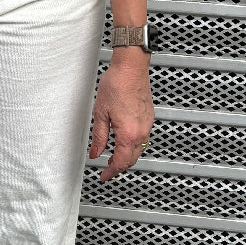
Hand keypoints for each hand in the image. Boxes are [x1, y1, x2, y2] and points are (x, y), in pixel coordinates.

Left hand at [88, 57, 153, 182]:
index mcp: (128, 134)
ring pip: (139, 149)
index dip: (111, 172)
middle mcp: (141, 132)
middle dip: (120, 166)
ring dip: (127, 156)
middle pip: (132, 159)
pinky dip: (134, 145)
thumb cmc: (117, 85)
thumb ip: (99, 137)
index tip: (104, 175)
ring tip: (114, 156)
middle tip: (107, 168)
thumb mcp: (101, 114)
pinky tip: (125, 141)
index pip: (121, 162)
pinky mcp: (149, 117)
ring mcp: (147, 124)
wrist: (131, 68)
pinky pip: (143, 138)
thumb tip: (96, 152)